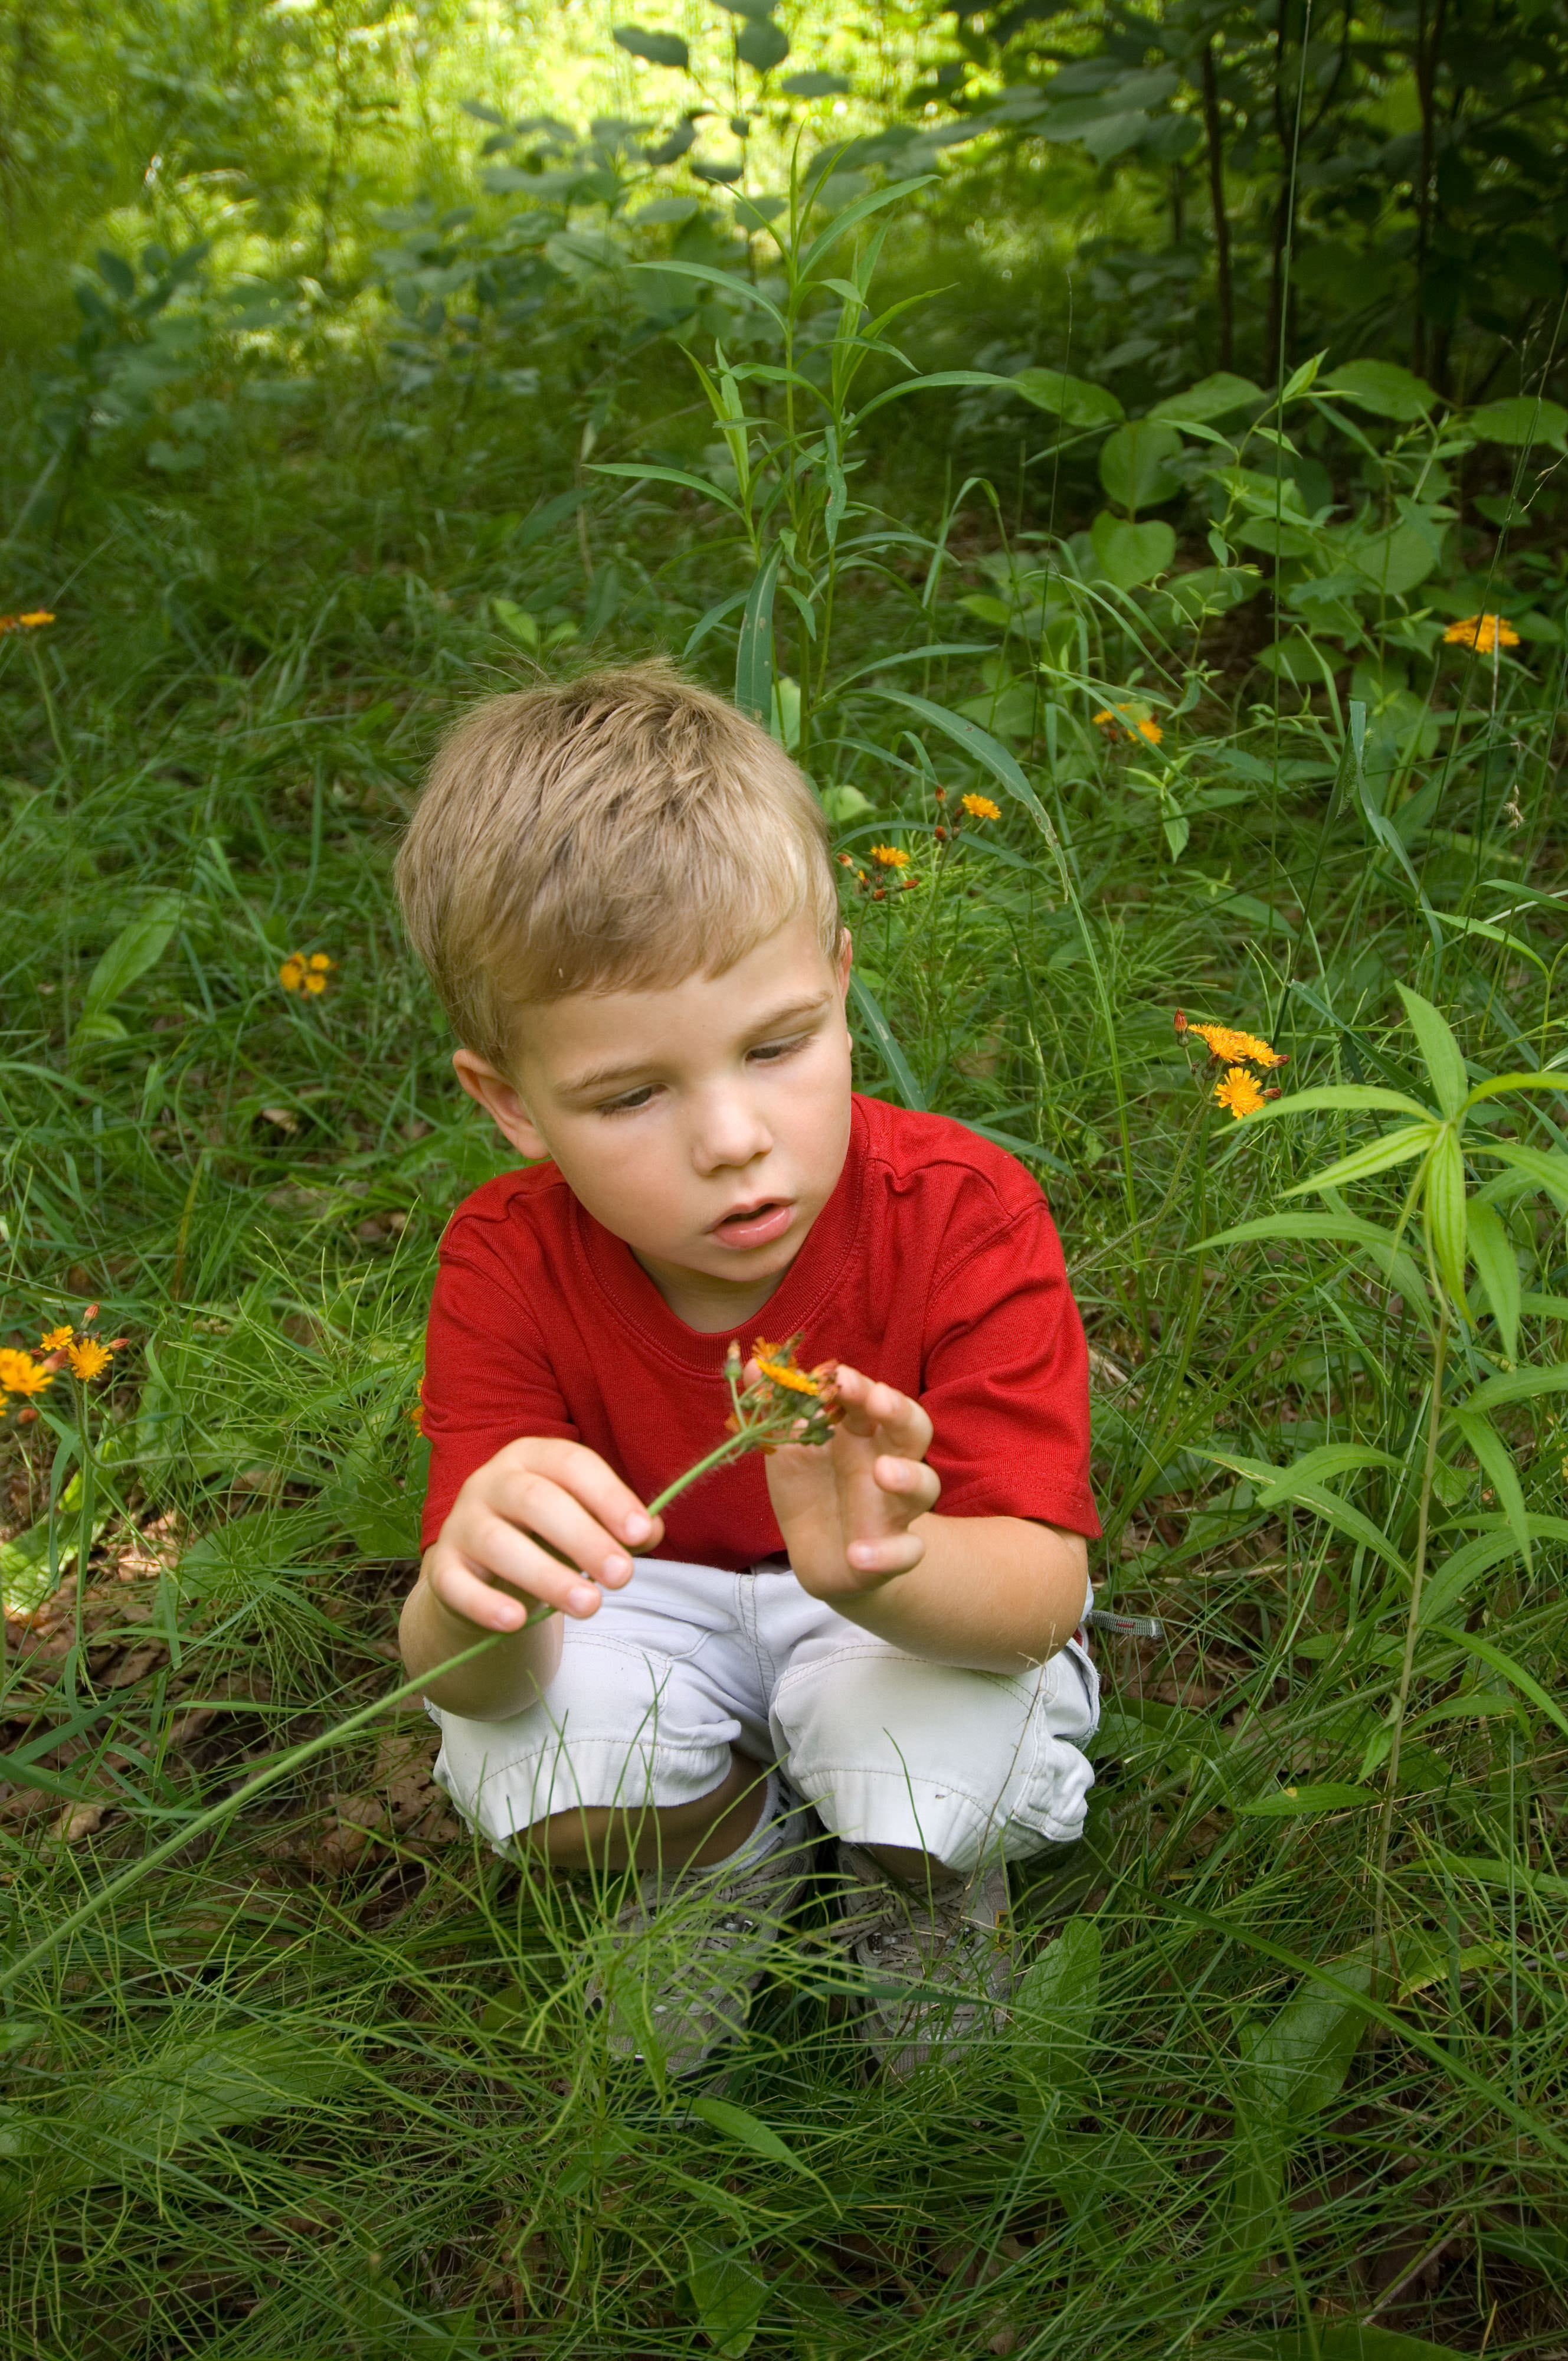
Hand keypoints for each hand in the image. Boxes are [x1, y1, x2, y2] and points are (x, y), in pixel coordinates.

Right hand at [420, 1438, 663, 1633]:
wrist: (481, 1572)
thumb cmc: (546, 1538)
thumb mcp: (584, 1524)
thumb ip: (620, 1526)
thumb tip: (652, 1531)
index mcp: (531, 1457)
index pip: (571, 1463)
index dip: (608, 1495)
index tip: (641, 1533)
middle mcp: (490, 1481)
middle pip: (535, 1500)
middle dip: (584, 1537)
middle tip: (623, 1577)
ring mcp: (461, 1523)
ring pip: (498, 1542)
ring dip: (547, 1575)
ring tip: (590, 1606)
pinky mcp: (442, 1568)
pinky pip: (456, 1584)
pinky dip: (484, 1603)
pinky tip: (515, 1622)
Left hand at [759, 1360, 940, 1602]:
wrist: (817, 1551)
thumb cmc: (810, 1486)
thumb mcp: (788, 1446)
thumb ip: (775, 1408)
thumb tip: (753, 1365)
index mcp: (864, 1434)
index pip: (874, 1400)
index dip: (860, 1387)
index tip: (838, 1377)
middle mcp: (887, 1463)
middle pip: (914, 1430)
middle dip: (899, 1413)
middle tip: (878, 1402)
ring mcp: (895, 1508)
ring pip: (924, 1487)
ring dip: (907, 1477)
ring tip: (882, 1472)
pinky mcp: (892, 1552)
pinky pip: (905, 1552)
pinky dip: (886, 1553)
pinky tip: (856, 1552)